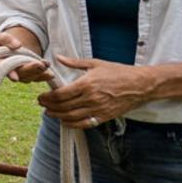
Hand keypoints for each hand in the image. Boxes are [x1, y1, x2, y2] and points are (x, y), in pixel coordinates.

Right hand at [0, 30, 51, 83]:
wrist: (12, 45)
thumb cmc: (4, 41)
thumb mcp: (3, 37)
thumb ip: (7, 39)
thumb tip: (17, 45)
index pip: (1, 68)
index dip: (9, 73)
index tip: (15, 78)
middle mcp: (7, 71)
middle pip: (18, 73)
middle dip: (29, 70)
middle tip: (39, 65)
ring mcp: (18, 75)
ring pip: (28, 77)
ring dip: (38, 72)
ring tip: (47, 64)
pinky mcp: (28, 76)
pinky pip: (36, 78)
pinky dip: (43, 76)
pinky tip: (50, 74)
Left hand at [38, 55, 155, 128]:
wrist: (140, 85)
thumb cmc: (119, 72)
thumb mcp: (95, 63)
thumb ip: (74, 63)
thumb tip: (58, 58)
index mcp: (86, 84)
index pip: (61, 95)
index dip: (48, 98)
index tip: (41, 97)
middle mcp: (91, 98)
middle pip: (63, 107)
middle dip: (50, 107)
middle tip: (42, 105)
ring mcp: (98, 109)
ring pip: (72, 117)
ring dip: (58, 116)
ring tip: (50, 113)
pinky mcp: (105, 117)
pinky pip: (85, 124)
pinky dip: (73, 124)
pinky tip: (65, 122)